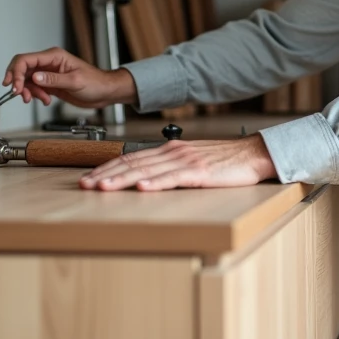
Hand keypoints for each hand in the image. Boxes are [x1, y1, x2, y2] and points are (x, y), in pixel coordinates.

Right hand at [3, 47, 136, 107]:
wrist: (104, 92)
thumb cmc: (96, 82)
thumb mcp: (75, 81)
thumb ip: (53, 80)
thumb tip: (35, 77)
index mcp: (54, 56)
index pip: (26, 60)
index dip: (16, 72)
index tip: (15, 87)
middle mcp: (49, 63)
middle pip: (23, 68)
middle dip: (18, 81)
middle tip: (19, 94)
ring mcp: (48, 74)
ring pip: (27, 80)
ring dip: (28, 91)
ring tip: (36, 99)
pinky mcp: (50, 84)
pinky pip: (35, 88)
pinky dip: (36, 95)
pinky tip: (45, 100)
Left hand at [79, 134, 278, 190]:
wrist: (253, 154)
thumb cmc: (225, 161)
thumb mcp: (192, 161)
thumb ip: (170, 167)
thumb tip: (146, 178)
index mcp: (170, 150)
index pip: (131, 158)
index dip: (108, 168)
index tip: (89, 178)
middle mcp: (173, 153)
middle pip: (132, 163)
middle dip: (106, 174)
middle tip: (84, 184)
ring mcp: (186, 162)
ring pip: (147, 171)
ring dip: (122, 180)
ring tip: (102, 187)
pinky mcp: (200, 173)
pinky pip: (174, 178)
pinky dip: (156, 183)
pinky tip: (142, 188)